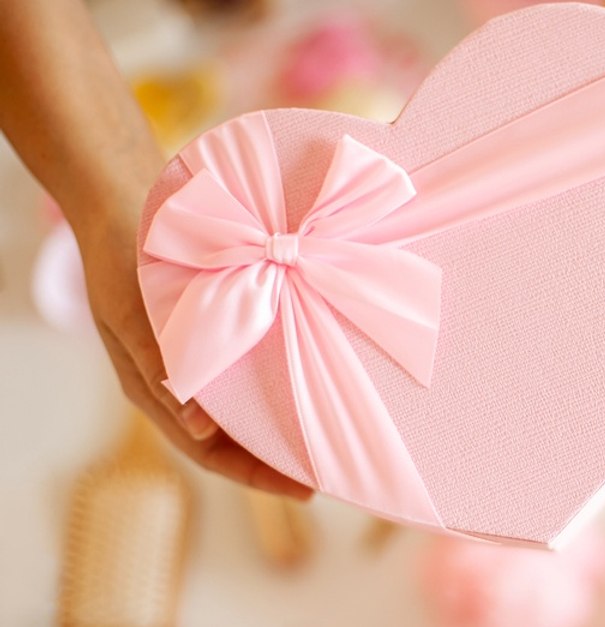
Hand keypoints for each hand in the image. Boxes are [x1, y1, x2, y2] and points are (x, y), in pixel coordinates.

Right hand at [75, 210, 311, 499]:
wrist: (121, 202)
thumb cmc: (122, 258)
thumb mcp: (131, 314)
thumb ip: (161, 367)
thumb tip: (199, 428)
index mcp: (154, 389)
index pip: (209, 452)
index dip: (256, 476)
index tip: (305, 490)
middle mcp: (180, 381)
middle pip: (233, 438)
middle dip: (279, 456)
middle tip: (335, 467)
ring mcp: (199, 356)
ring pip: (245, 404)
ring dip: (282, 418)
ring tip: (332, 428)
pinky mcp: (220, 326)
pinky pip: (251, 365)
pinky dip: (279, 376)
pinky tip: (316, 371)